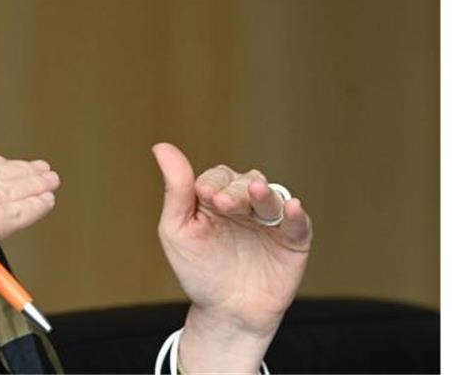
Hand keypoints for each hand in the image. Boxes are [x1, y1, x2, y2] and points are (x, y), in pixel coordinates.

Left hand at [152, 142, 312, 371]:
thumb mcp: (178, 230)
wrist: (226, 313)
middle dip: (234, 190)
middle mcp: (245, 204)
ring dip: (263, 193)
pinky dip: (296, 214)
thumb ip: (175, 190)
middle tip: (223, 204)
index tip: (203, 194)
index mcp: (216, 197)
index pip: (218, 176)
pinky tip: (291, 208)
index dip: (211, 182)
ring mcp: (270, 221)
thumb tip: (161, 146)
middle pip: (245, 183)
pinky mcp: (293, 240)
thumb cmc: (198, 270)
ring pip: (271, 196)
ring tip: (255, 191)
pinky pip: (299, 222)